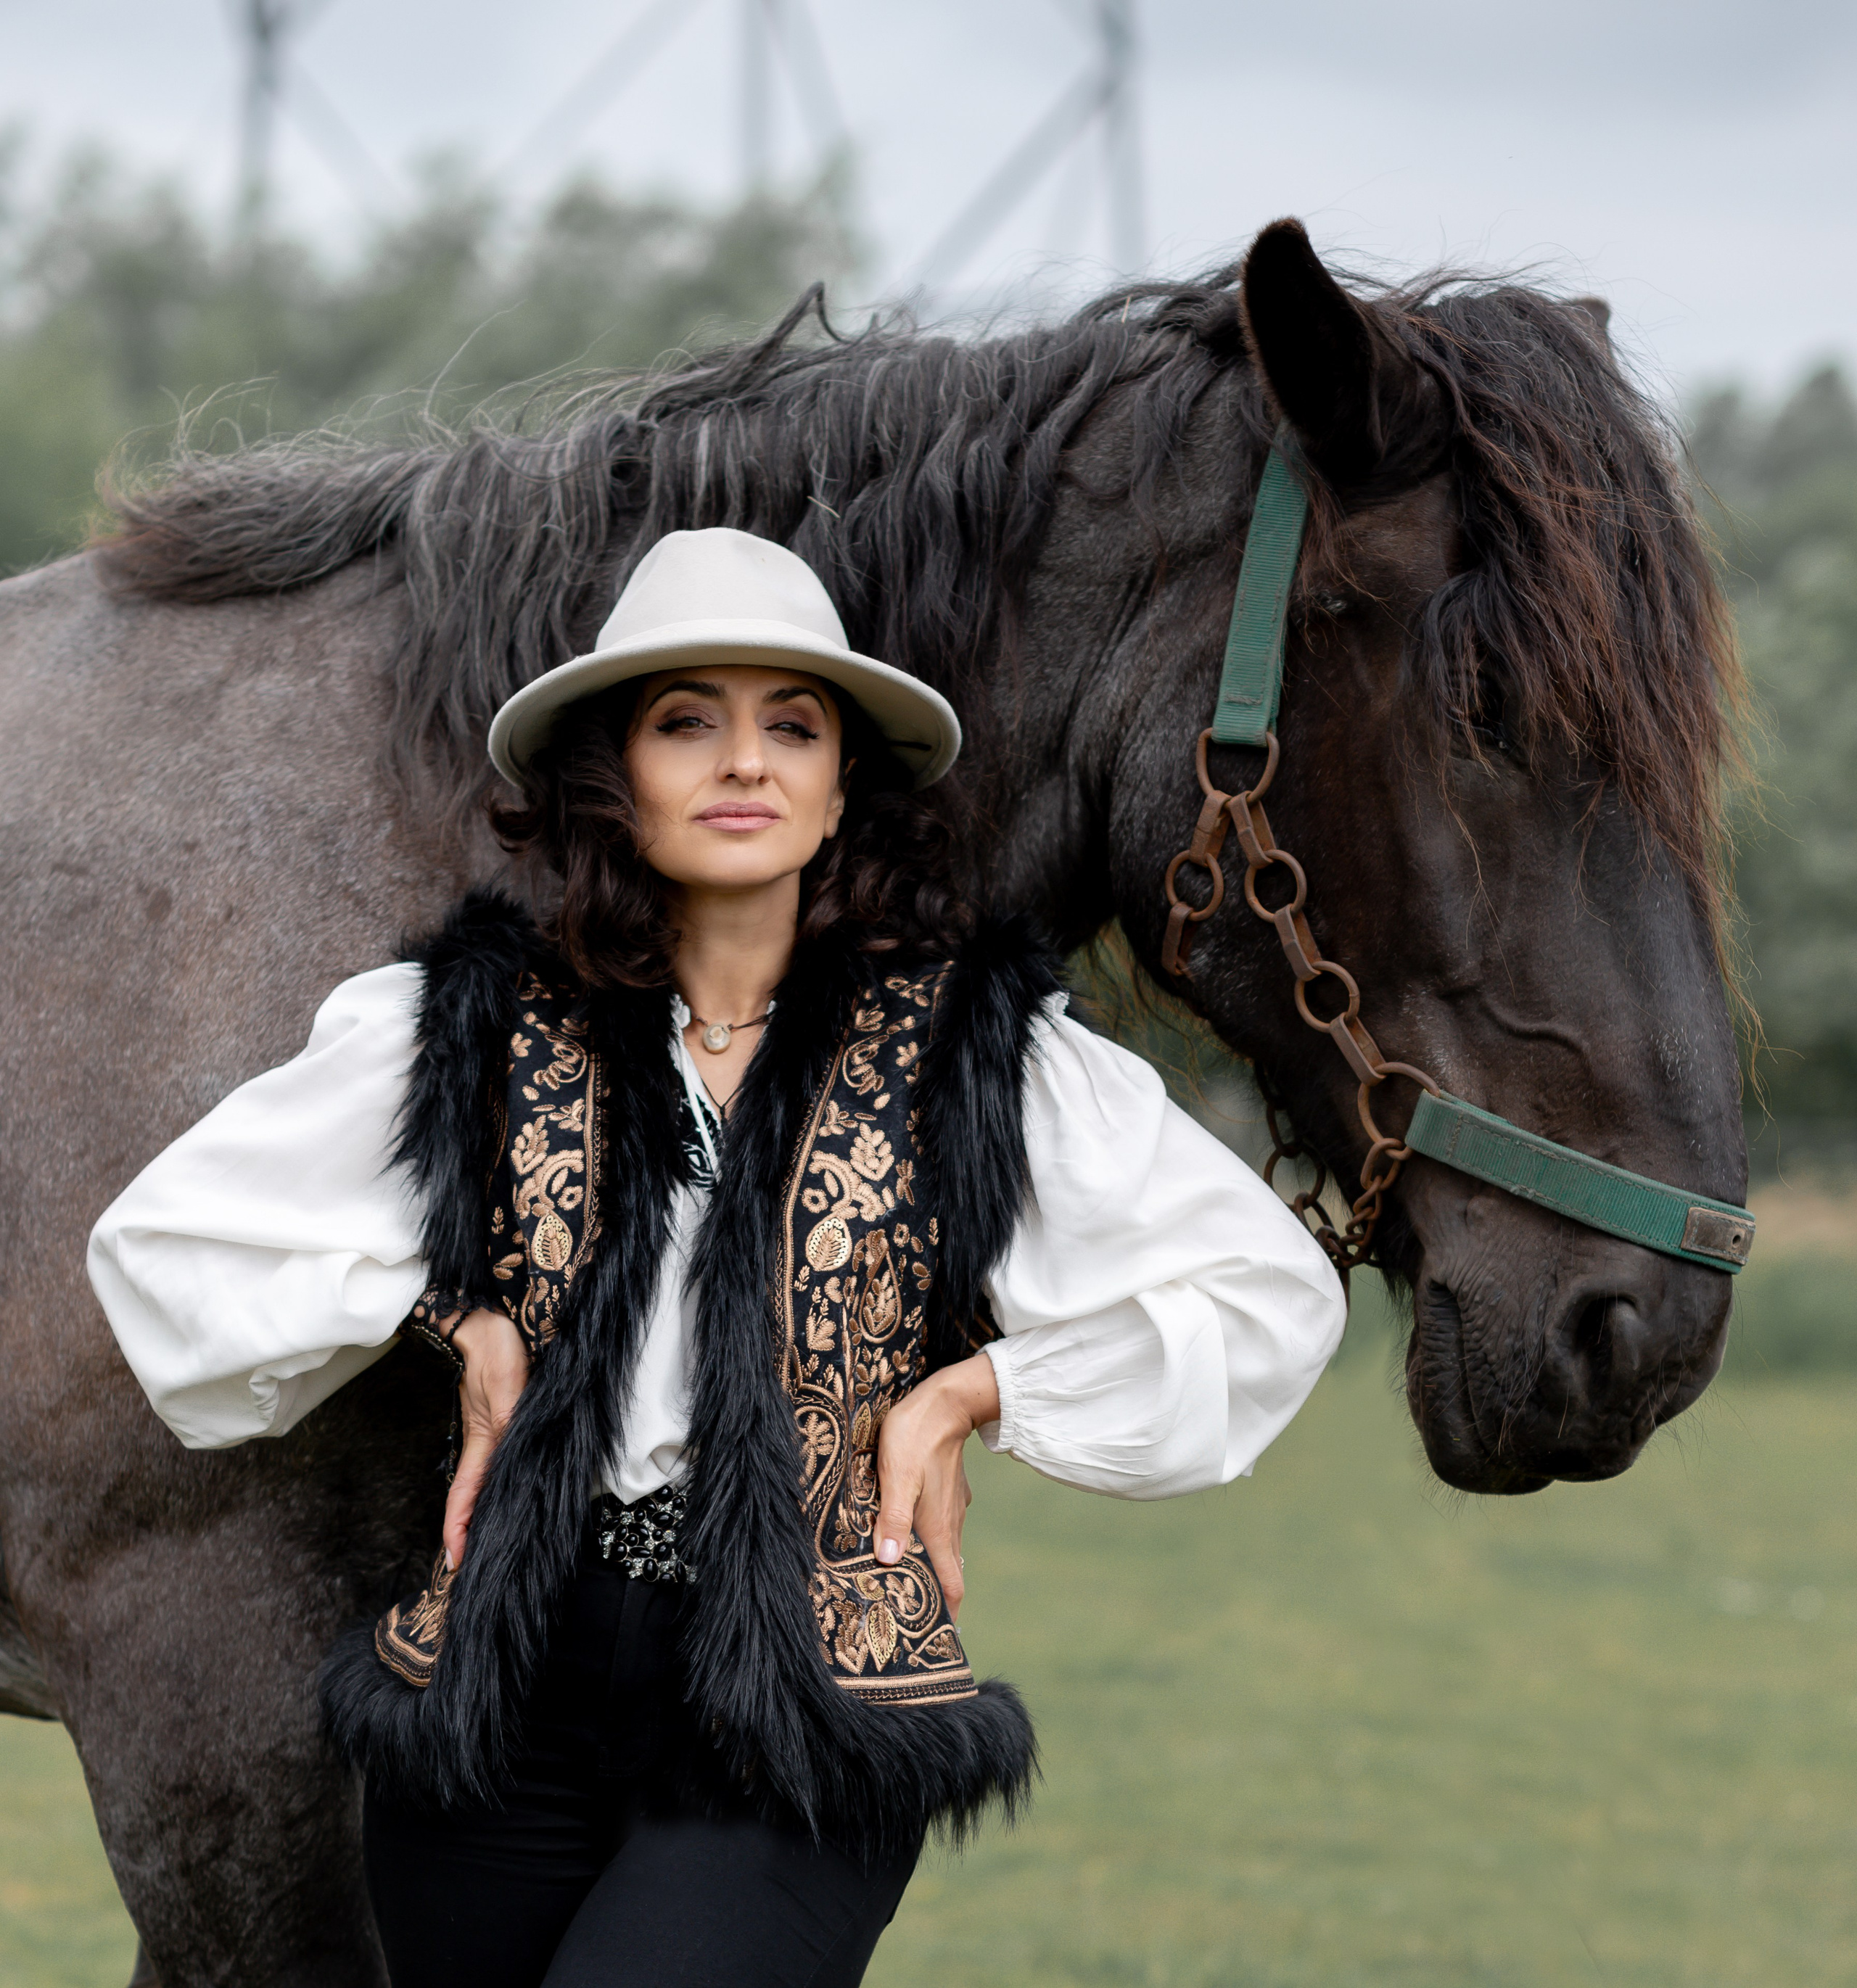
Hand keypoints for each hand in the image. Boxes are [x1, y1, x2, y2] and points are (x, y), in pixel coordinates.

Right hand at [443, 1308, 528, 1570]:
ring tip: (487, 1548)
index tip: (455, 1565)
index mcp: (482, 1443)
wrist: (488, 1319)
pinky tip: (506, 1499)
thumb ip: (509, 1418)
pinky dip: (495, 1491)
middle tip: (471, 1572)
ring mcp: (493, 1435)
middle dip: (468, 1536)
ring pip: (484, 1487)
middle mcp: (485, 1445)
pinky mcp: (504, 1423)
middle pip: (471, 1500)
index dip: (458, 1532)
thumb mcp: (506, 1384)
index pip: (463, 1499)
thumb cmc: (496, 1347)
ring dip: (481, 1516)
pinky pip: (497, 1468)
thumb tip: (511, 1451)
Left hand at [873, 1354, 1000, 1621]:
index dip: (948, 1615)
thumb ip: (893, 1518)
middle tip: (916, 1620)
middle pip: (948, 1572)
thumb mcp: (897, 1475)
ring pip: (945, 1549)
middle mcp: (949, 1523)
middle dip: (935, 1598)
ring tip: (911, 1584)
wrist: (946, 1400)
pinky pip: (942, 1526)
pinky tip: (913, 1537)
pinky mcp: (949, 1490)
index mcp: (938, 1528)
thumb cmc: (915, 1436)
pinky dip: (931, 1542)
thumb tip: (888, 1561)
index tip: (940, 1641)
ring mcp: (952, 1506)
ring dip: (932, 1569)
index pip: (951, 1585)